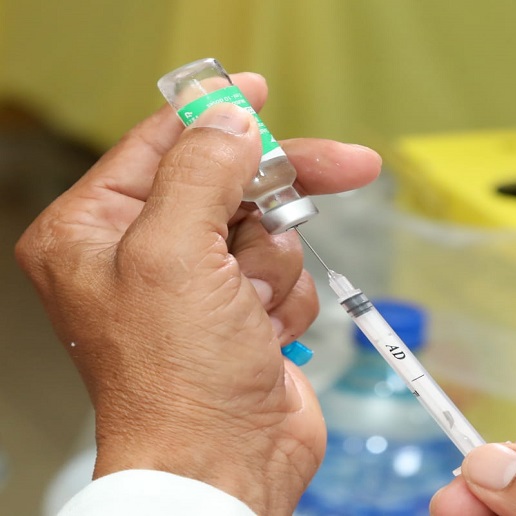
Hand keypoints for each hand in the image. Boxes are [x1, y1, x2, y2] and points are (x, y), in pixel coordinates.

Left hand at [15, 72, 381, 514]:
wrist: (227, 464)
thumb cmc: (177, 382)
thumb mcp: (174, 254)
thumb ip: (201, 171)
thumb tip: (227, 120)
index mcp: (95, 232)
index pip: (159, 145)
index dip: (213, 117)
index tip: (257, 93)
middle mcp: (143, 254)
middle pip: (226, 181)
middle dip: (274, 191)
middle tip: (340, 165)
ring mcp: (197, 284)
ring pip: (266, 227)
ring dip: (272, 264)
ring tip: (251, 307)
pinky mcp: (242, 310)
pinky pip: (285, 269)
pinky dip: (286, 298)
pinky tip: (265, 333)